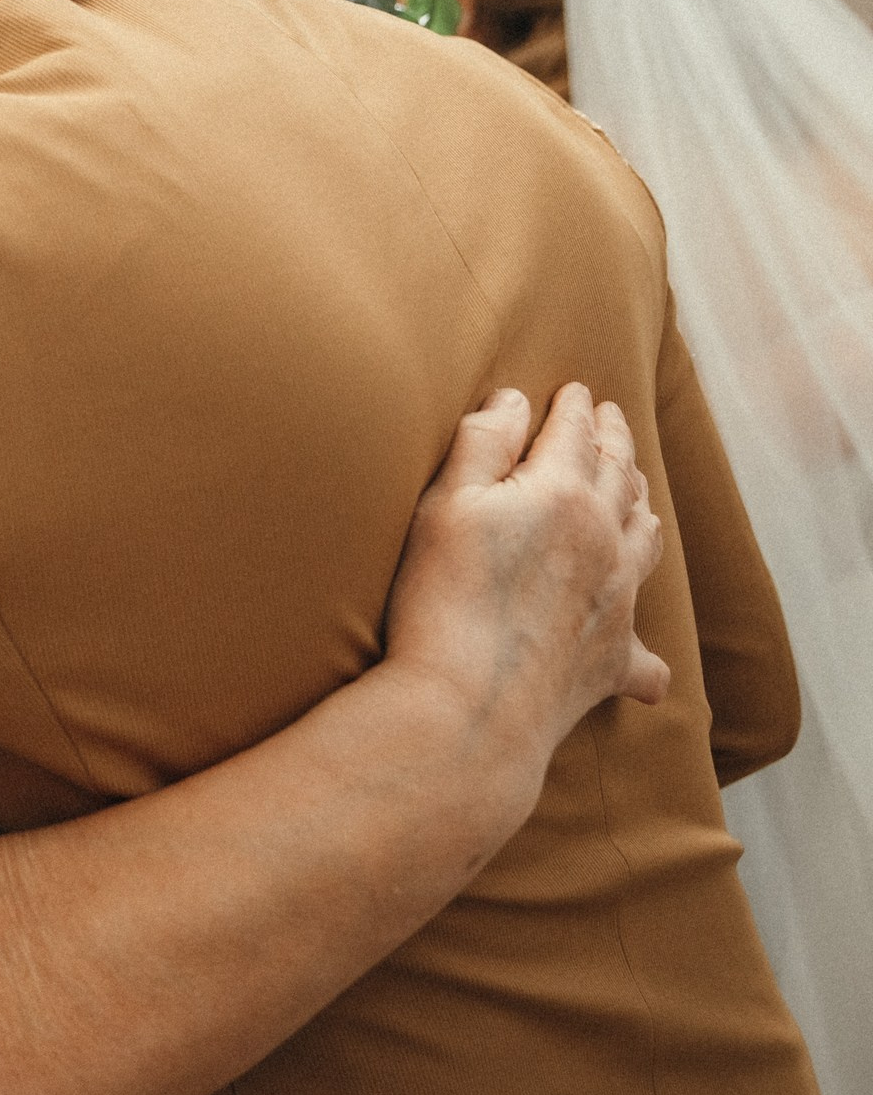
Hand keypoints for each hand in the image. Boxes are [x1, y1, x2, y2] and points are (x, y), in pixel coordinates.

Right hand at [383, 385, 666, 765]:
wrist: (471, 705)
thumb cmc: (445, 599)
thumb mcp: (445, 504)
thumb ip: (481, 443)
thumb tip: (514, 399)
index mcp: (562, 493)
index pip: (575, 433)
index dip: (574, 407)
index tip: (575, 390)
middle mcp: (606, 540)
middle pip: (621, 476)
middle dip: (616, 441)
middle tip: (612, 419)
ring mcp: (617, 600)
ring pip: (647, 540)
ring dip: (643, 507)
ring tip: (638, 494)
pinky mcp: (613, 660)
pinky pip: (647, 655)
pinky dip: (649, 654)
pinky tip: (649, 663)